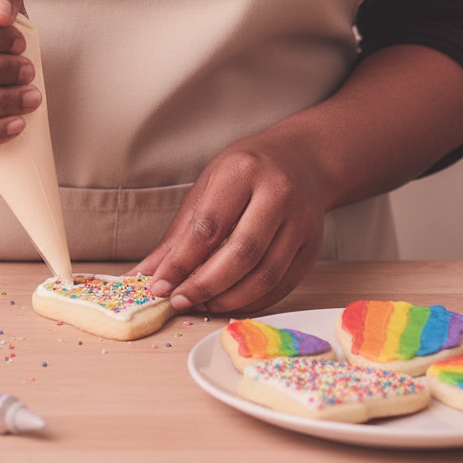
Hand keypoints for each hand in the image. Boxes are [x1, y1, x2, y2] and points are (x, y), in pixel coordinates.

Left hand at [133, 126, 328, 315]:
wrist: (301, 159)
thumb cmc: (247, 170)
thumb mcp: (208, 185)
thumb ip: (180, 232)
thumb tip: (149, 271)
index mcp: (243, 171)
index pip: (209, 226)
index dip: (181, 262)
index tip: (160, 285)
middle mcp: (277, 194)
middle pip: (241, 253)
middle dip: (205, 285)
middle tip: (179, 300)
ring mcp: (301, 221)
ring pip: (266, 274)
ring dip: (229, 298)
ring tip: (203, 303)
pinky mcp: (313, 246)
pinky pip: (283, 284)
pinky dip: (254, 300)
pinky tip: (230, 301)